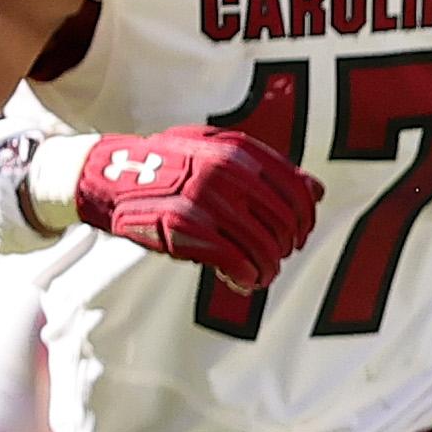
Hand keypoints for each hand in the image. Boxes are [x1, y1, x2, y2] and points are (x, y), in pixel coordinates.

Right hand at [69, 126, 321, 291]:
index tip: (299, 235)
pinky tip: (243, 281)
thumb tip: (317, 190)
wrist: (113, 174)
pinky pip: (235, 261)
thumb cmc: (171, 165)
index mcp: (240, 150)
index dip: (305, 220)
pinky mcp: (188, 228)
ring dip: (269, 267)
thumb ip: (268, 169)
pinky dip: (247, 277)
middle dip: (287, 246)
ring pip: (264, 246)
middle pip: (284, 222)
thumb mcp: (219, 150)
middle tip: (278, 257)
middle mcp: (228, 173)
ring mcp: (208, 200)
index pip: (297, 191)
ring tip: (262, 275)